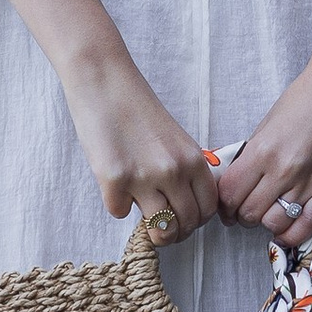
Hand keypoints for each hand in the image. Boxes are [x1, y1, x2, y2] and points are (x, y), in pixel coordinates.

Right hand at [60, 38, 220, 244]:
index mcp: (192, 158)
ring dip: (151, 229)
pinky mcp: (114, 180)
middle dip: (174, 232)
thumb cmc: (136, 106)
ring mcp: (144, 177)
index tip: (183, 219)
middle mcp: (174, 170)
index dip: (195, 220)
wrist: (104, 80)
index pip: (207, 209)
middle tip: (160, 225)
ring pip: (160, 230)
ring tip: (141, 213)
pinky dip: (116, 204)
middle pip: (186, 225)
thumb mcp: (174, 137)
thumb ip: (183, 169)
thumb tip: (183, 206)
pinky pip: (119, 213)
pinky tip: (113, 185)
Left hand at [215, 50, 311, 243]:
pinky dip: (289, 234)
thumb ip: (253, 154)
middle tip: (246, 208)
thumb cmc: (307, 97)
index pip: (229, 194)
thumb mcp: (268, 122)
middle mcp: (283, 170)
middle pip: (248, 213)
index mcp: (262, 149)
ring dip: (266, 222)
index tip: (226, 205)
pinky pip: (304, 229)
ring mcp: (309, 184)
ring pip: (273, 224)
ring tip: (269, 211)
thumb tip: (237, 181)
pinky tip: (285, 228)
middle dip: (241, 214)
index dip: (224, 204)